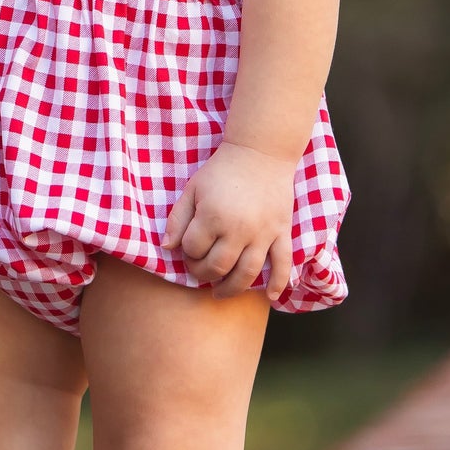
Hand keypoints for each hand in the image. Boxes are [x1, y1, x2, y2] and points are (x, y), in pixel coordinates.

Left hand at [162, 140, 297, 302]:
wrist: (260, 153)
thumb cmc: (221, 170)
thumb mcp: (193, 189)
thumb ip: (178, 219)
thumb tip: (166, 248)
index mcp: (213, 216)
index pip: (193, 249)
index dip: (187, 252)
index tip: (188, 248)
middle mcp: (238, 229)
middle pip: (217, 267)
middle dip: (203, 274)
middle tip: (200, 270)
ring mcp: (262, 233)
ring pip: (247, 274)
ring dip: (231, 289)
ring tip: (219, 293)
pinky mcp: (281, 232)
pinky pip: (283, 263)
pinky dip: (279, 282)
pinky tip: (270, 297)